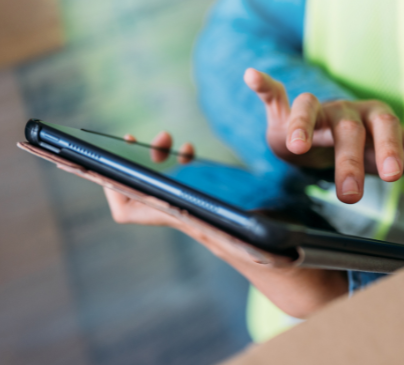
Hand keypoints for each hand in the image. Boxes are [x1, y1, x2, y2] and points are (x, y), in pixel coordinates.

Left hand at [102, 129, 346, 317]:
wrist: (290, 265)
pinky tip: (190, 153)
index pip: (130, 209)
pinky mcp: (203, 208)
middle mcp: (183, 217)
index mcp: (187, 220)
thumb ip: (232, 216)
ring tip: (173, 141)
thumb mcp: (256, 224)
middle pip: (136, 191)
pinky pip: (178, 185)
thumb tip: (211, 198)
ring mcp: (191, 212)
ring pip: (157, 185)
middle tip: (156, 139)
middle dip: (137, 160)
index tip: (114, 154)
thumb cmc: (275, 248)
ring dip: (158, 160)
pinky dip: (179, 166)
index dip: (112, 184)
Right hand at [244, 68, 403, 202]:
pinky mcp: (285, 109)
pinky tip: (252, 76)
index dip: (390, 149)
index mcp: (374, 119)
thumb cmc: (359, 146)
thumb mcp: (386, 153)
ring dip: (303, 125)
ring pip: (309, 110)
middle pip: (349, 129)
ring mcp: (315, 109)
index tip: (393, 176)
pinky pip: (274, 93)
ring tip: (298, 144)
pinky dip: (264, 84)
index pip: (387, 130)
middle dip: (350, 161)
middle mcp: (345, 111)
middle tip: (350, 195)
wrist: (322, 141)